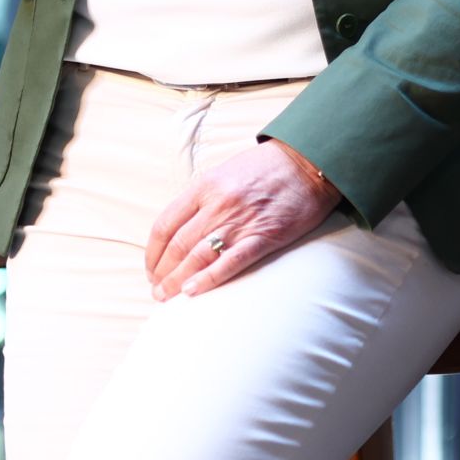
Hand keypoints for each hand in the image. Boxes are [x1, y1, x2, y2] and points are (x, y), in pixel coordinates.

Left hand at [147, 140, 340, 298]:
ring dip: (177, 281)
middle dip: (162, 272)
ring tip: (167, 297)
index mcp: (205, 186)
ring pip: (197, 257)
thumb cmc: (267, 167)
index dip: (153, 252)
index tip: (151, 267)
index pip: (166, 225)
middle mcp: (218, 205)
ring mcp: (240, 222)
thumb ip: (203, 197)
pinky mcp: (264, 237)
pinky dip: (209, 278)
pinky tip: (193, 292)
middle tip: (157, 290)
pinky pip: (231, 262)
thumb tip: (182, 227)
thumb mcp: (225, 172)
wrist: (308, 162)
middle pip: (178, 245)